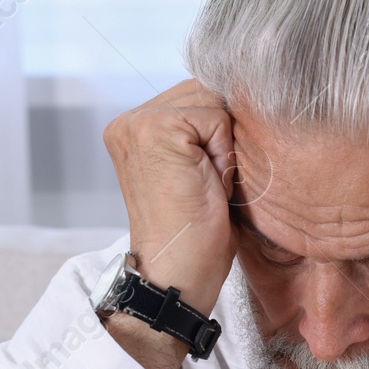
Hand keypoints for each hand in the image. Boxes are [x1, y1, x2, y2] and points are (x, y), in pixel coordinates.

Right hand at [101, 78, 242, 315]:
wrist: (176, 275)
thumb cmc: (194, 235)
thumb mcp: (196, 171)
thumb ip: (201, 133)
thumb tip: (239, 97)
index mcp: (135, 128)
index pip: (198, 98)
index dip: (218, 136)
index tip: (203, 181)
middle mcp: (130, 120)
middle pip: (207, 93)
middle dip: (222, 136)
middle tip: (205, 185)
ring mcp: (139, 121)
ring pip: (214, 102)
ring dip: (223, 145)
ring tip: (205, 184)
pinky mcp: (157, 128)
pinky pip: (218, 116)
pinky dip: (223, 153)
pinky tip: (206, 183)